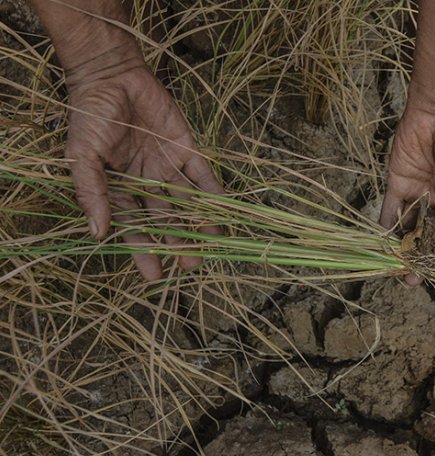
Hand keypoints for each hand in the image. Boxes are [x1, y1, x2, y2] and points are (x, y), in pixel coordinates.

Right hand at [65, 61, 223, 280]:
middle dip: (177, 242)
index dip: (144, 250)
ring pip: (187, 203)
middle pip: (165, 220)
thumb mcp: (82, 156)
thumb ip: (93, 192)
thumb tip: (97, 233)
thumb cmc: (91, 116)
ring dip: (200, 223)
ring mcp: (168, 169)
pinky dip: (215, 194)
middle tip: (191, 263)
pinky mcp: (187, 150)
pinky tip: (226, 212)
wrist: (112, 75)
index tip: (155, 275)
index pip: (135, 227)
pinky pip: (204, 176)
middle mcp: (146, 184)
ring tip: (213, 245)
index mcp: (119, 190)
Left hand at [380, 97, 434, 283]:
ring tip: (397, 270)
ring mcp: (416, 193)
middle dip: (420, 258)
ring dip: (402, 248)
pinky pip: (390, 209)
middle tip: (412, 280)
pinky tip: (383, 245)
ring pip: (408, 227)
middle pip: (427, 236)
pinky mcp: (396, 183)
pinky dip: (386, 226)